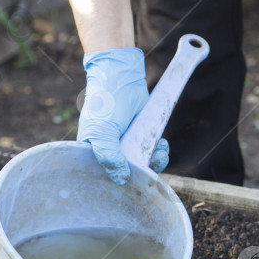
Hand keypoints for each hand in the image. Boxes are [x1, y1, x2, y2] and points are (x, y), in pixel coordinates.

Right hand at [79, 47, 168, 184]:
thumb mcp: (102, 131)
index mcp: (95, 153)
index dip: (123, 181)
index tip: (137, 180)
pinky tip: (162, 143)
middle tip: (154, 161)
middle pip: (130, 173)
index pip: (108, 177)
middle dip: (145, 171)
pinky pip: (152, 152)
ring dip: (156, 161)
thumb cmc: (105, 103)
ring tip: (160, 149)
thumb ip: (109, 156)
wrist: (121, 76)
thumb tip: (121, 180)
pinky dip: (160, 151)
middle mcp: (111, 151)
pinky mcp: (142, 137)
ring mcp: (128, 145)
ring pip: (144, 164)